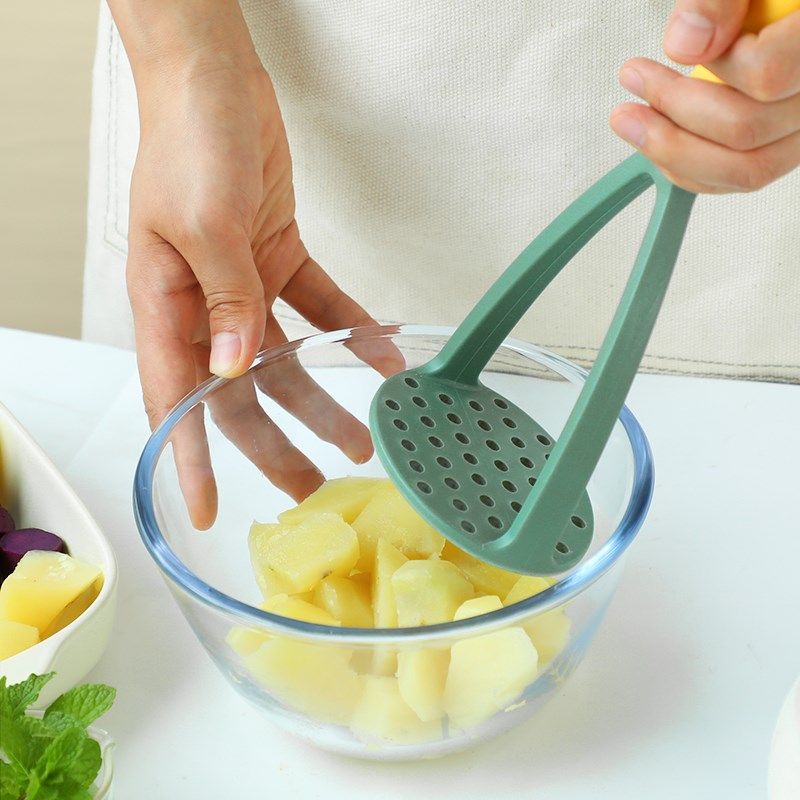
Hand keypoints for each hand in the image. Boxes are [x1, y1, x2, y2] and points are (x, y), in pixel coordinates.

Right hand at [114, 3, 399, 526]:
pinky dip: (350, 332)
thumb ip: (223, 299)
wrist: (216, 83)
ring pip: (284, 362)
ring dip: (321, 399)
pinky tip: (382, 356)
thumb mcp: (202, 222)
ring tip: (360, 437)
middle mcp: (202, 306)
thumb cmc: (190, 139)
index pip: (175, 398)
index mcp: (166, 304)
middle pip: (239, 394)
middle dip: (274, 444)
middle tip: (312, 485)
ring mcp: (243, 287)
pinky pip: (320, 309)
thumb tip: (231, 369)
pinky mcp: (280, 261)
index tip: (206, 508)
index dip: (189, 457)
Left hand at [610, 0, 799, 192]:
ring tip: (632, 120)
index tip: (678, 52)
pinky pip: (740, 178)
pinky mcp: (783, 146)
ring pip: (745, 169)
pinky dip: (691, 168)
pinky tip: (660, 140)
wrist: (784, 8)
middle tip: (632, 80)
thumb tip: (685, 45)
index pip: (767, 74)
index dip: (713, 67)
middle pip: (746, 130)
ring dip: (674, 151)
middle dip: (673, 113)